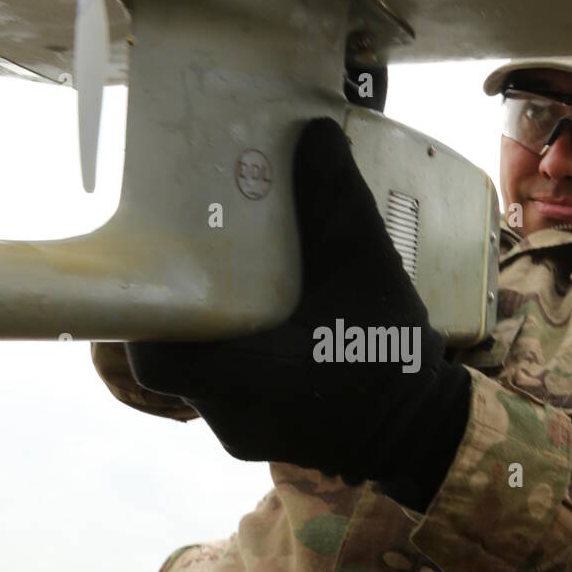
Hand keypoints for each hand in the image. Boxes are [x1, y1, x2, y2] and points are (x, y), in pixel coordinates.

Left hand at [126, 117, 469, 508]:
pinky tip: (262, 327)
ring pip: (199, 377)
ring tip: (232, 287)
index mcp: (242, 376)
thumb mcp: (367, 268)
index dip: (147, 310)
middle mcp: (228, 414)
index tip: (164, 265)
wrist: (424, 434)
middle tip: (198, 261)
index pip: (153, 352)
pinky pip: (226, 395)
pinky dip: (234, 360)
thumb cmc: (390, 357)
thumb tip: (314, 131)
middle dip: (184, 311)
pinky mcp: (260, 439)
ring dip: (210, 336)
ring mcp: (241, 432)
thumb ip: (334, 201)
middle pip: (172, 358)